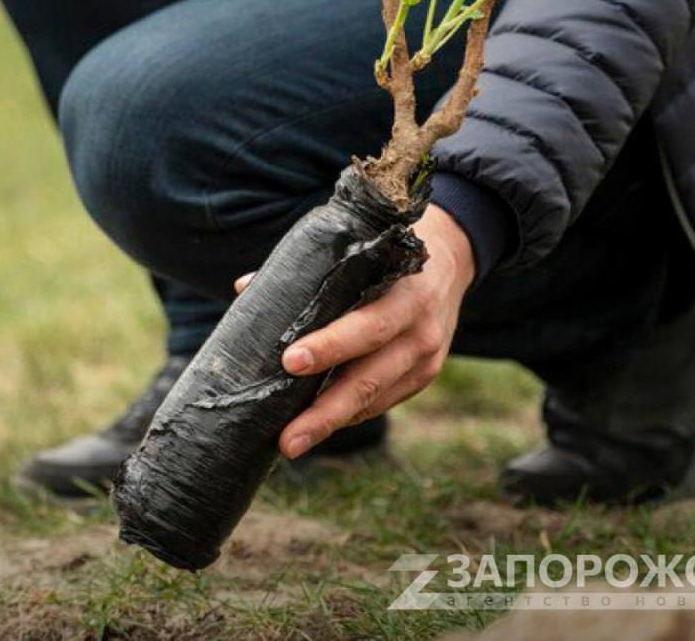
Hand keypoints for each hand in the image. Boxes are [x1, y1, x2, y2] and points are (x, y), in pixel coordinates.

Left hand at [233, 204, 474, 458]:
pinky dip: (348, 413)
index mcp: (405, 292)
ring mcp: (426, 358)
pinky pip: (381, 401)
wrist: (449, 259)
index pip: (367, 325)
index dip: (330, 346)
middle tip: (286, 437)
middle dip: (325, 410)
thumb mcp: (357, 250)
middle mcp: (421, 329)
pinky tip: (318, 423)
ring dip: (331, 422)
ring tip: (290, 443)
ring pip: (374, 398)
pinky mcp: (423, 376)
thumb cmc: (383, 252)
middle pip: (369, 377)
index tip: (289, 362)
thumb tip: (245, 288)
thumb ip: (307, 272)